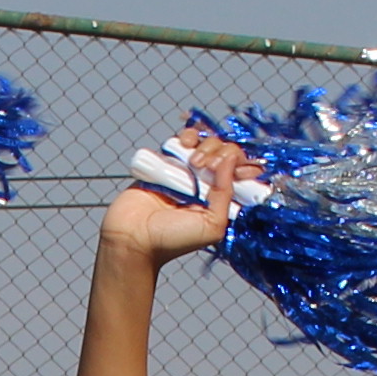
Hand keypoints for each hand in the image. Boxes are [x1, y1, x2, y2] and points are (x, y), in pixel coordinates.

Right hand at [102, 126, 247, 262]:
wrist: (132, 237)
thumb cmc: (170, 240)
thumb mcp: (211, 225)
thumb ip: (225, 194)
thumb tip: (232, 160)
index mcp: (221, 200)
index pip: (242, 174)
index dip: (244, 166)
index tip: (238, 172)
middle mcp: (207, 184)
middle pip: (227, 153)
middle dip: (222, 154)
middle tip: (206, 168)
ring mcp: (188, 171)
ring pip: (209, 143)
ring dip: (206, 145)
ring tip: (192, 161)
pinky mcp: (168, 161)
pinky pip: (185, 139)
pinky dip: (189, 135)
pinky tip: (185, 143)